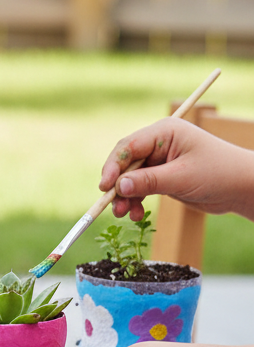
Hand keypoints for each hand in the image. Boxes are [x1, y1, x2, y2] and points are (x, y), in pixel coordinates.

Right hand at [98, 117, 253, 221]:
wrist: (242, 188)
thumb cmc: (219, 174)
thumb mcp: (181, 178)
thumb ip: (148, 181)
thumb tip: (118, 187)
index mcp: (164, 132)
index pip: (128, 147)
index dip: (113, 167)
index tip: (105, 188)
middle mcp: (158, 143)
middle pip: (125, 163)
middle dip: (117, 186)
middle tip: (113, 207)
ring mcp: (159, 160)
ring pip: (129, 178)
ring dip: (125, 197)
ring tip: (126, 214)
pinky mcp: (161, 176)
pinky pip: (139, 188)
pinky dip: (135, 201)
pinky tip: (137, 214)